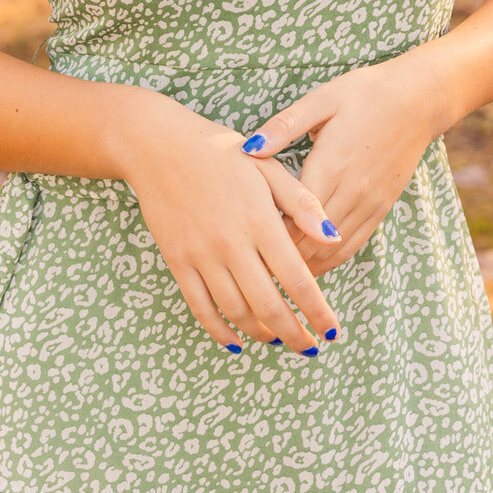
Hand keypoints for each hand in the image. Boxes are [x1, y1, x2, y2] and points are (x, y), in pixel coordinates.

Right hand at [115, 90, 343, 353]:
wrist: (158, 145)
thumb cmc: (219, 152)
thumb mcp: (266, 166)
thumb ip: (302, 203)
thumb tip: (334, 238)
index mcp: (259, 219)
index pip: (297, 279)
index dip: (318, 311)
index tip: (332, 331)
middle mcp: (231, 243)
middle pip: (268, 306)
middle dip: (294, 334)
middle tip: (309, 347)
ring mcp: (201, 255)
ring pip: (235, 312)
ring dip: (261, 334)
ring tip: (278, 339)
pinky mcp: (177, 261)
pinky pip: (200, 308)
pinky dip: (219, 331)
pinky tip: (235, 341)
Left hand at [240, 51, 445, 277]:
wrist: (418, 99)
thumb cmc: (365, 93)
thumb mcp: (321, 99)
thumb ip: (284, 125)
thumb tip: (249, 148)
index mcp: (331, 165)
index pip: (292, 216)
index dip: (266, 234)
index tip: (239, 242)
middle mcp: (352, 191)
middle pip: (309, 241)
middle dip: (279, 258)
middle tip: (247, 269)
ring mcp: (369, 203)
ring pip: (332, 250)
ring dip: (303, 267)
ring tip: (272, 279)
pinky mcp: (382, 208)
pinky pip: (353, 245)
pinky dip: (329, 260)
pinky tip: (309, 268)